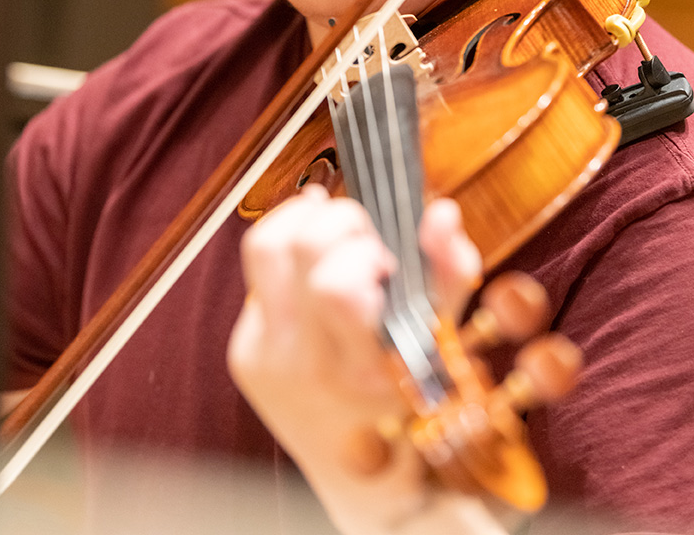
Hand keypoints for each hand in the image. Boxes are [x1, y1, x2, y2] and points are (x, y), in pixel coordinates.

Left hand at [227, 187, 578, 534]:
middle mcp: (306, 363)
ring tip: (334, 230)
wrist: (365, 480)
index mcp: (363, 365)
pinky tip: (313, 263)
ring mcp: (267, 357)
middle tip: (364, 238)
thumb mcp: (445, 341)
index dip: (361, 249)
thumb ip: (449, 271)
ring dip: (304, 221)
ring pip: (264, 246)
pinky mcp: (244, 354)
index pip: (336, 284)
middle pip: (296, 246)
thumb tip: (440, 213)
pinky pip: (257, 279)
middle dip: (339, 220)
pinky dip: (288, 258)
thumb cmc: (413, 404)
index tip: (386, 256)